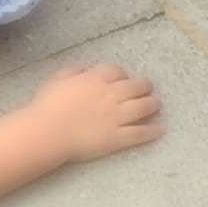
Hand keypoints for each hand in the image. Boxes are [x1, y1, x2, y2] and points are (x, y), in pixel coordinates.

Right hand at [30, 62, 163, 163]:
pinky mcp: (118, 137)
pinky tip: (161, 129)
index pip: (116, 72)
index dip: (122, 74)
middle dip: (144, 86)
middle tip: (148, 87)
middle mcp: (111, 95)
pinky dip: (152, 131)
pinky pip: (140, 133)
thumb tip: (81, 69)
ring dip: (152, 104)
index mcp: (95, 79)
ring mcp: (117, 116)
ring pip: (142, 107)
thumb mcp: (55, 81)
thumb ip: (70, 73)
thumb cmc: (47, 106)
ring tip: (157, 104)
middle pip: (135, 86)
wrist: (49, 132)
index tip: (123, 78)